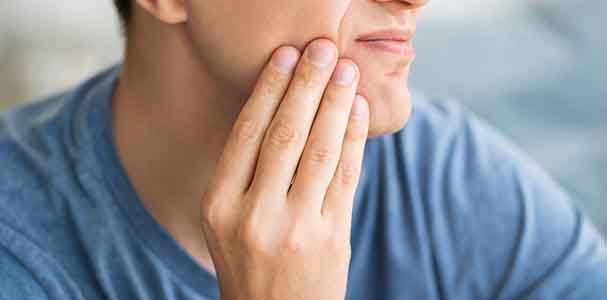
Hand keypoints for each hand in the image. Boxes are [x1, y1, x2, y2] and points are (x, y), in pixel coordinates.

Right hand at [200, 38, 368, 299]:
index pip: (246, 134)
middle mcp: (253, 215)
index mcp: (218, 206)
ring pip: (320, 150)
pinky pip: (346, 177)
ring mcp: (295, 228)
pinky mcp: (332, 237)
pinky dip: (354, 139)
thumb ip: (244, 175)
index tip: (286, 56)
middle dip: (307, 86)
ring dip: (336, 105)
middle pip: (284, 135)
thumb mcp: (225, 223)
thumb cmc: (249, 264)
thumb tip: (283, 111)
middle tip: (323, 50)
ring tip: (347, 72)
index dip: (269, 89)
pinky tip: (357, 111)